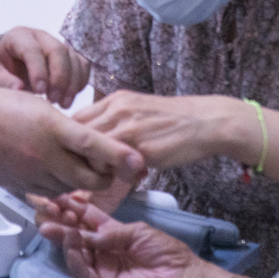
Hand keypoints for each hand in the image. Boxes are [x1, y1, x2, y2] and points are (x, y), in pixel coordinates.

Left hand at [0, 27, 91, 107]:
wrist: (7, 62)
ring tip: (63, 103)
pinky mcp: (69, 55)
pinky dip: (80, 82)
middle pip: (58, 50)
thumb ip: (2, 81)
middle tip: (54, 100)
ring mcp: (56, 43)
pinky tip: (70, 97)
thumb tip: (19, 89)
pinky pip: (82, 65)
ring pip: (73, 58)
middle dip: (59, 77)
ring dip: (72, 83)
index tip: (39, 92)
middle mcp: (40, 36)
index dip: (38, 70)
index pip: (32, 49)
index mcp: (18, 36)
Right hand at [0, 88, 143, 197]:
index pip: (94, 144)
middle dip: (105, 176)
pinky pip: (50, 193)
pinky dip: (60, 186)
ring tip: (80, 166)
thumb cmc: (2, 106)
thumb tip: (94, 141)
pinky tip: (56, 171)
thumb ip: (68, 126)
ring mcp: (32, 174)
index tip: (139, 162)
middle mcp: (44, 154)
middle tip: (110, 167)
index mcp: (51, 127)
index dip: (120, 155)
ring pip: (71, 188)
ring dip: (82, 182)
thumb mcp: (41, 106)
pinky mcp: (20, 186)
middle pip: (89, 178)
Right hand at [37, 197, 196, 277]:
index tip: (55, 196)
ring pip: (73, 251)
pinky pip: (82, 271)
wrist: (177, 277)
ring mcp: (99, 264)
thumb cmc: (162, 250)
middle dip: (58, 221)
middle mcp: (99, 246)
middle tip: (44, 210)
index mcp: (108, 230)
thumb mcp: (136, 230)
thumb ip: (109, 232)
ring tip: (53, 226)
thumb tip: (85, 232)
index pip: (84, 216)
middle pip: (73, 232)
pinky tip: (71, 243)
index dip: (70, 206)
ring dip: (62, 237)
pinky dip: (73, 257)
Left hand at [73, 90, 245, 168]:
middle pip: (77, 134)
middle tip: (86, 171)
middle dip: (77, 155)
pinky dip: (113, 174)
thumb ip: (115, 121)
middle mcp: (118, 110)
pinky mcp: (142, 148)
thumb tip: (93, 141)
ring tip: (107, 176)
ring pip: (92, 151)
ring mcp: (129, 128)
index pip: (76, 118)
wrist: (207, 122)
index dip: (71, 139)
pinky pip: (115, 165)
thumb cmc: (173, 120)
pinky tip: (127, 178)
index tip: (76, 155)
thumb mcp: (139, 110)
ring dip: (94, 167)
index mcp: (116, 99)